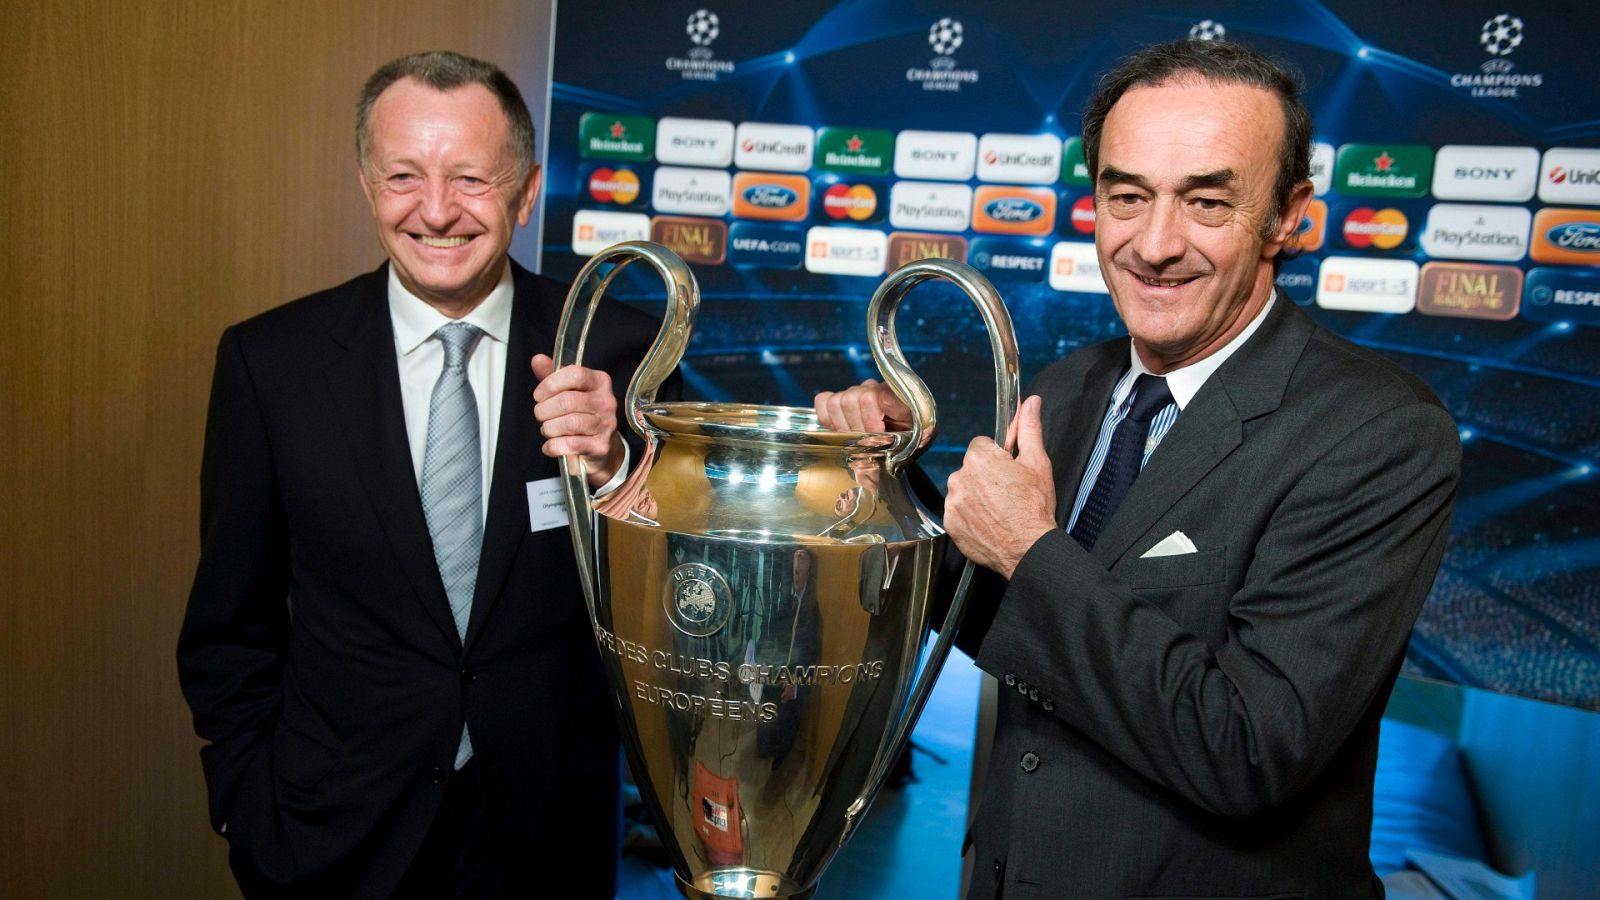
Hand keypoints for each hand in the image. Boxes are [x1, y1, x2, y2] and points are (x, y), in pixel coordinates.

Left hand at [531, 353, 624, 488]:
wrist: (602, 446)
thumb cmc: (582, 414)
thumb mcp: (568, 391)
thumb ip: (552, 375)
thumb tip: (537, 359)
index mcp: (599, 382)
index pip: (575, 374)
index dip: (551, 384)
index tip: (539, 395)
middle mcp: (606, 401)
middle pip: (567, 401)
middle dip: (544, 410)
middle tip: (540, 415)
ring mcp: (606, 424)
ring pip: (568, 423)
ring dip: (548, 428)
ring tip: (547, 429)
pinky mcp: (601, 446)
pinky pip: (570, 444)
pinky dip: (553, 446)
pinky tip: (550, 445)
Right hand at [814, 379, 913, 432]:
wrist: (905, 441)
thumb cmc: (913, 438)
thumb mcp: (921, 435)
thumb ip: (911, 420)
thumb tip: (886, 405)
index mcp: (896, 393)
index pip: (873, 396)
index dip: (871, 421)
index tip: (879, 437)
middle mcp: (873, 389)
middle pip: (851, 399)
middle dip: (857, 427)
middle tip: (867, 443)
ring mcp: (855, 393)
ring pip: (836, 401)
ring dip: (843, 425)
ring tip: (855, 439)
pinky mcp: (839, 401)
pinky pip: (823, 401)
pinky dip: (827, 417)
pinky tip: (840, 429)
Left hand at [945, 395, 1055, 577]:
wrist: (1028, 549)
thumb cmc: (1034, 508)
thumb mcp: (1037, 463)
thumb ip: (1029, 429)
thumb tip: (1031, 403)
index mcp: (979, 458)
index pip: (982, 446)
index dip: (998, 458)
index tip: (1009, 472)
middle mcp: (959, 477)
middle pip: (971, 468)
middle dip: (986, 477)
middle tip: (1007, 493)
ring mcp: (952, 502)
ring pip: (963, 490)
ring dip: (976, 496)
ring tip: (999, 510)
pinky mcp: (950, 524)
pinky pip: (957, 512)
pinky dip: (969, 516)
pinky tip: (988, 522)